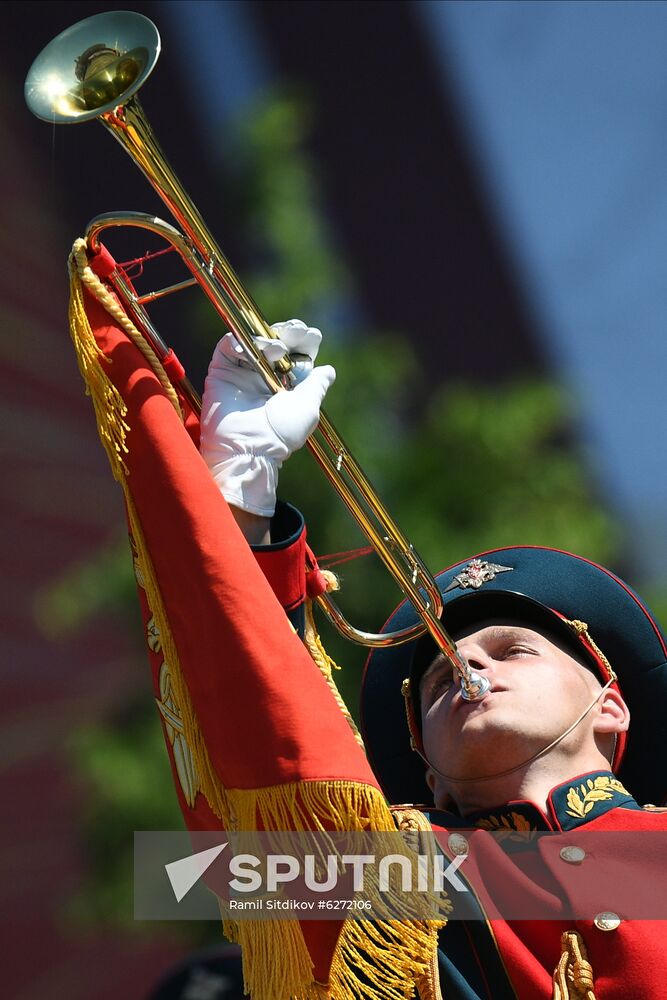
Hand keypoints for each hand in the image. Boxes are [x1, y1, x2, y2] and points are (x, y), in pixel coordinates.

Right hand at [200, 319, 335, 516]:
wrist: (250, 448)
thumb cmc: (281, 433)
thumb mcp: (308, 407)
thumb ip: (317, 385)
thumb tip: (329, 370)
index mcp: (285, 385)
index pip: (295, 354)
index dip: (303, 341)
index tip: (312, 335)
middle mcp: (263, 377)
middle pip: (275, 342)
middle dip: (288, 333)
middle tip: (297, 330)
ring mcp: (242, 373)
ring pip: (253, 341)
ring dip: (267, 338)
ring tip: (277, 348)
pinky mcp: (221, 371)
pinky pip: (227, 346)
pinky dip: (239, 341)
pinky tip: (251, 347)